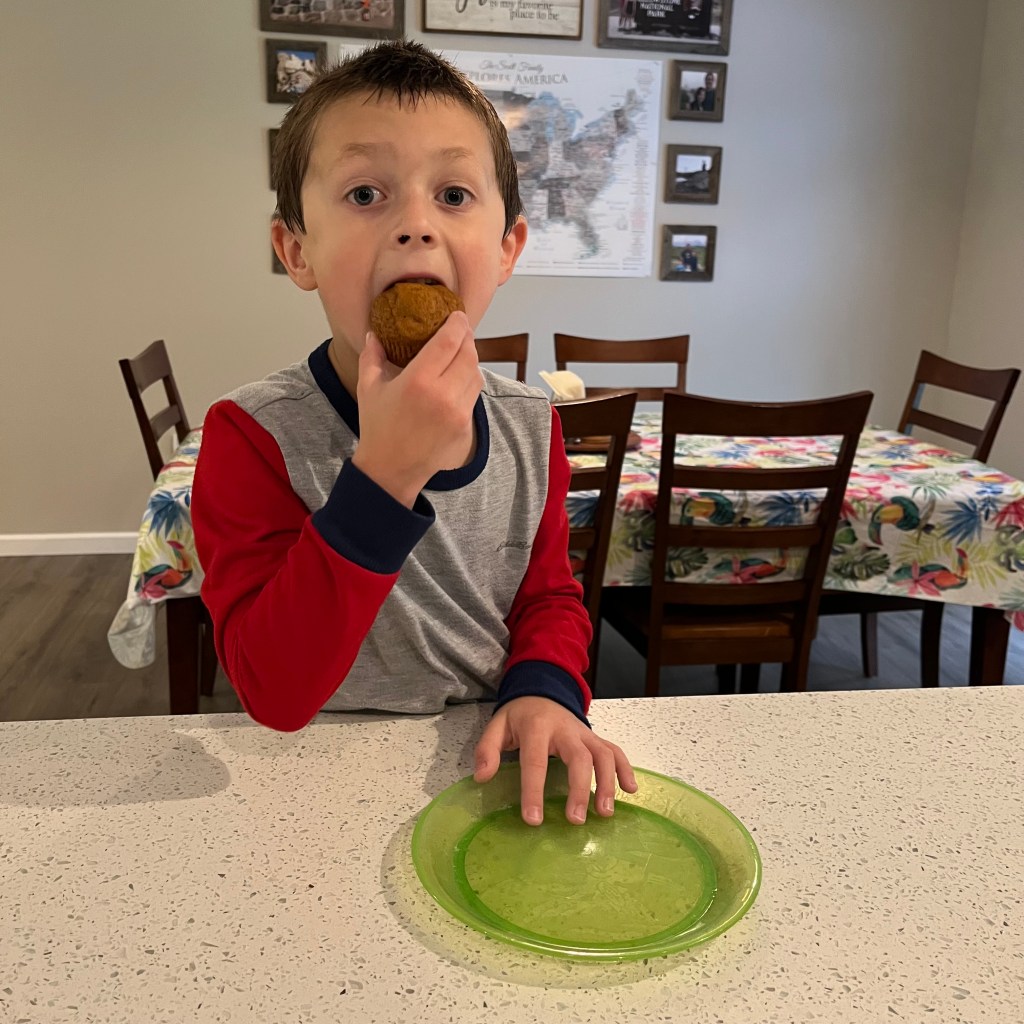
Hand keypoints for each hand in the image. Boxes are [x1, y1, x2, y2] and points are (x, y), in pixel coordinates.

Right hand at [352, 311, 481, 506]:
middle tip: (460, 330)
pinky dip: (468, 382)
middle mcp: (442, 395)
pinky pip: (473, 395)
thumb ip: (372, 356)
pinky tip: (457, 378)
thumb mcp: (369, 388)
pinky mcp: (464, 426)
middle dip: (466, 339)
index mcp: (418, 381)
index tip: (457, 315)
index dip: (457, 324)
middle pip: (468, 354)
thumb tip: (374, 333)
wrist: (391, 470)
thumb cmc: (377, 428)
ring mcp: (457, 412)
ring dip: (470, 360)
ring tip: (460, 353)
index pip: (449, 341)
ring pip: (476, 374)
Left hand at [473, 696, 637, 825]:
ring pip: (603, 754)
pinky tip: (630, 790)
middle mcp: (565, 729)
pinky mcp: (595, 737)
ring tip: (604, 812)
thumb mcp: (497, 726)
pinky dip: (625, 769)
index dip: (533, 790)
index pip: (535, 760)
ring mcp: (584, 733)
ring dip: (607, 782)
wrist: (542, 689)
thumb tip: (482, 776)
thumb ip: (487, 749)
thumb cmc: (520, 715)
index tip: (533, 819)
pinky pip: (615, 750)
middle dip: (579, 789)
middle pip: (578, 757)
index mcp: (536, 727)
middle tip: (576, 819)